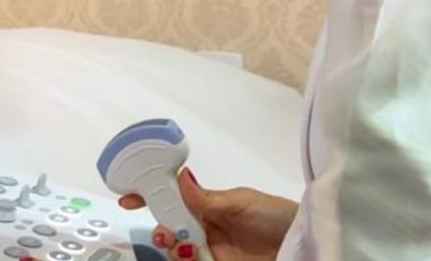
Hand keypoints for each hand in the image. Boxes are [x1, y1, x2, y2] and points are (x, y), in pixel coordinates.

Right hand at [119, 168, 298, 260]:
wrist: (301, 244)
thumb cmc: (275, 216)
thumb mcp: (240, 202)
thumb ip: (206, 197)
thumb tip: (180, 177)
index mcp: (209, 205)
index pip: (174, 199)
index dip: (152, 198)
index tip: (129, 198)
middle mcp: (206, 227)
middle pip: (171, 227)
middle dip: (161, 227)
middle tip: (165, 231)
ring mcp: (211, 250)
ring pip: (178, 249)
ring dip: (173, 247)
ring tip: (180, 245)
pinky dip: (185, 260)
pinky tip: (190, 256)